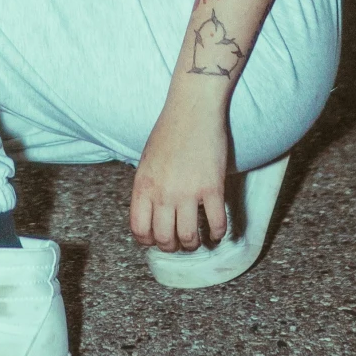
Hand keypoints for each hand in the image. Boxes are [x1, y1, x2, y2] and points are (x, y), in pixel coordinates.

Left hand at [130, 100, 229, 251]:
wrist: (192, 109)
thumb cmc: (169, 131)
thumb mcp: (146, 160)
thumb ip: (147, 187)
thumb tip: (150, 212)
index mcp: (143, 185)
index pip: (139, 229)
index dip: (147, 242)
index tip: (155, 241)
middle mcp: (163, 193)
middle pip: (164, 239)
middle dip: (171, 247)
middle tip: (178, 243)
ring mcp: (188, 192)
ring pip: (188, 238)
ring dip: (193, 245)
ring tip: (197, 240)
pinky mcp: (212, 187)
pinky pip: (216, 223)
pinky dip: (217, 234)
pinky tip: (216, 233)